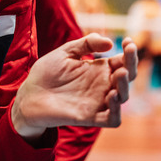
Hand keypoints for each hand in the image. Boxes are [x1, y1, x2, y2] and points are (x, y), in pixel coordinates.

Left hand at [12, 34, 137, 140]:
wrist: (29, 94)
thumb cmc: (47, 72)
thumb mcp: (66, 52)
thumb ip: (86, 44)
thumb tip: (109, 42)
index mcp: (98, 69)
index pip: (121, 61)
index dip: (129, 52)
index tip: (127, 41)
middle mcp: (101, 85)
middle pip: (127, 77)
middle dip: (131, 64)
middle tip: (128, 53)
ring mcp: (97, 102)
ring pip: (122, 97)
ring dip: (125, 86)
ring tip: (119, 73)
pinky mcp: (89, 117)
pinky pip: (112, 119)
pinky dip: (116, 111)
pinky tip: (112, 96)